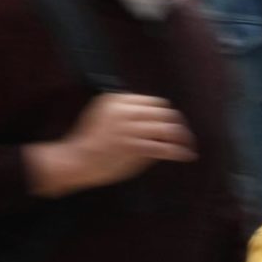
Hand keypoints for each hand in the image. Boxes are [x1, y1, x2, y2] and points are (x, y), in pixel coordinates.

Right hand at [30, 93, 195, 196]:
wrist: (73, 161)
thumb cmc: (86, 144)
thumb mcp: (102, 117)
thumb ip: (125, 114)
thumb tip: (152, 120)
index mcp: (117, 100)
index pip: (153, 102)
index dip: (165, 115)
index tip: (170, 124)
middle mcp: (125, 110)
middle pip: (164, 113)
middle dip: (178, 125)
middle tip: (185, 135)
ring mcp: (130, 128)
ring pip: (168, 129)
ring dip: (182, 138)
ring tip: (188, 146)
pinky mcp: (134, 146)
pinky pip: (164, 148)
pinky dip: (178, 152)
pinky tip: (185, 156)